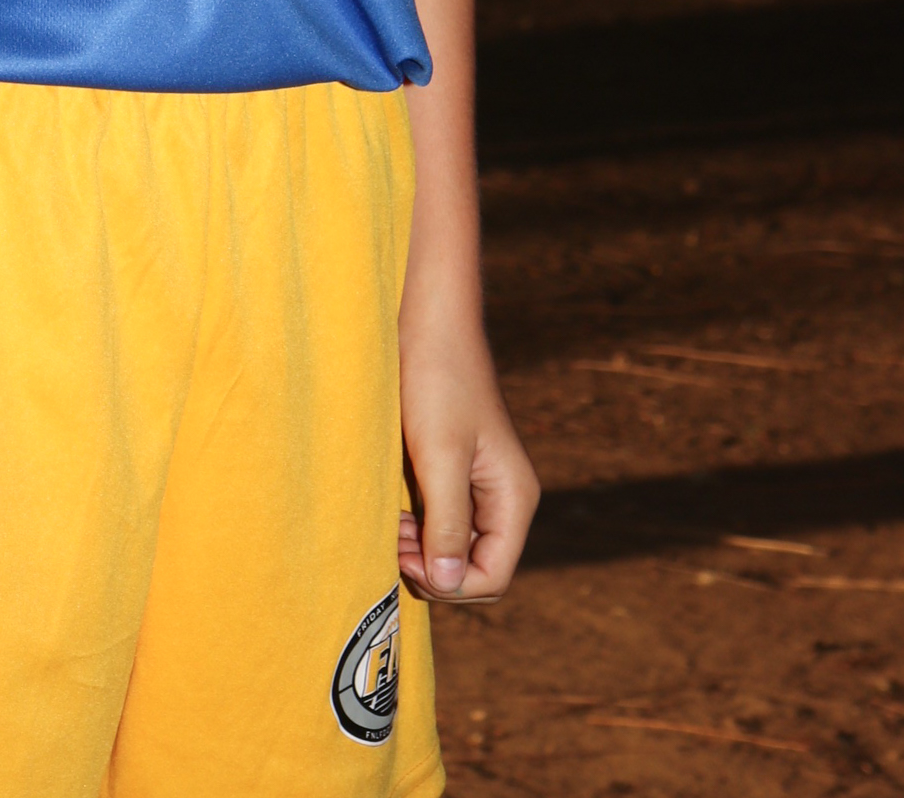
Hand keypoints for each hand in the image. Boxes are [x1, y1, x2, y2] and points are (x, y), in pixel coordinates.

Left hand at [397, 317, 538, 603]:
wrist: (427, 319)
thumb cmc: (436, 379)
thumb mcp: (439, 456)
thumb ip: (446, 523)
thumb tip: (449, 583)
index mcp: (514, 498)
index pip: (492, 576)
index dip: (449, 583)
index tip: (406, 555)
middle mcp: (502, 497)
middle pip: (474, 568)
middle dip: (434, 568)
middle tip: (393, 541)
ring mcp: (478, 484)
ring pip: (454, 546)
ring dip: (421, 547)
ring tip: (390, 524)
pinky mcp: (454, 469)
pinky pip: (440, 518)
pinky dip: (416, 524)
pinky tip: (393, 507)